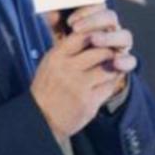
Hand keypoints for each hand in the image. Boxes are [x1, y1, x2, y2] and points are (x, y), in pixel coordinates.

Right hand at [32, 4, 134, 136]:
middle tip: (112, 54)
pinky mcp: (88, 102)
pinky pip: (109, 87)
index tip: (101, 39)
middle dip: (110, 51)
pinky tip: (105, 84)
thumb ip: (69, 49)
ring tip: (110, 68)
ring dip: (113, 67)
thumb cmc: (47, 89)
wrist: (40, 119)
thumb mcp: (50, 63)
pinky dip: (111, 84)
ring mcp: (78, 86)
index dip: (97, 35)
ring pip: (109, 68)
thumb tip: (94, 34)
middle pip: (101, 50)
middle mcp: (67, 69)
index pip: (84, 35)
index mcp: (57, 56)